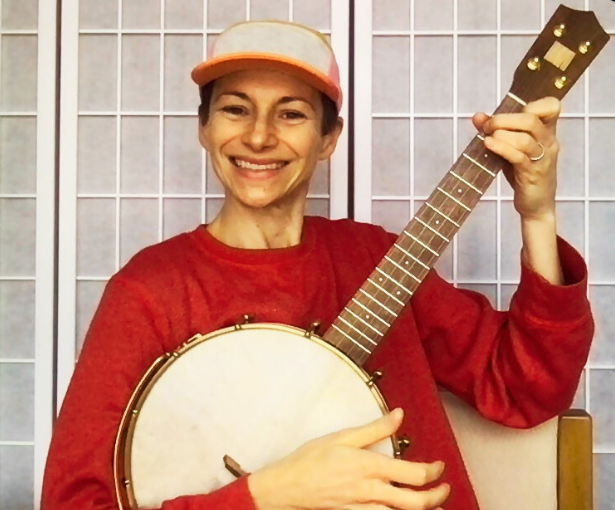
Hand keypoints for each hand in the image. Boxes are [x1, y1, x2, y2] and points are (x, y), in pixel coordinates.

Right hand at [248, 408, 448, 509]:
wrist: (286, 487)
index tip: (439, 466)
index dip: (433, 471)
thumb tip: (398, 415)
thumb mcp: (342, 437)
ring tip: (433, 505)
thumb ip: (375, 428)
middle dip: (436, 497)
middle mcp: (370, 491)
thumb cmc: (311, 459)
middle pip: (414, 502)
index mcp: (369, 467)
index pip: (414, 474)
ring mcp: (362, 507)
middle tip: (445, 488)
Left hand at [472, 97, 560, 220]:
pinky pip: (518, 157)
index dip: (531, 103)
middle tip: (487, 126)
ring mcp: (542, 158)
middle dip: (504, 119)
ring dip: (502, 133)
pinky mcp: (533, 174)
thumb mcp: (511, 150)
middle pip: (531, 119)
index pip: (551, 106)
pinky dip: (501, 147)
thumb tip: (477, 116)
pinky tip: (488, 144)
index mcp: (547, 133)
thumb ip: (497, 132)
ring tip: (487, 137)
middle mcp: (548, 142)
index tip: (509, 112)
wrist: (536, 206)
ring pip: (525, 138)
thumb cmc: (524, 175)